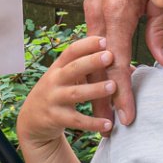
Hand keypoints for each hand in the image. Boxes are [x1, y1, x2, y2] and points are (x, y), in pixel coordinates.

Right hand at [17, 35, 121, 150]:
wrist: (32, 119)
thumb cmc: (59, 91)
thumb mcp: (67, 77)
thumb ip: (91, 70)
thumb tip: (129, 68)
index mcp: (59, 66)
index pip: (72, 51)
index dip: (87, 44)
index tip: (104, 39)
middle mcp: (54, 80)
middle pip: (73, 68)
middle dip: (91, 62)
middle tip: (110, 56)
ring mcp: (53, 99)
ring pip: (75, 94)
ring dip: (95, 90)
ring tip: (113, 87)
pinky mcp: (55, 118)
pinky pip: (76, 120)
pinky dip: (93, 122)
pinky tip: (108, 123)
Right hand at [84, 0, 162, 125]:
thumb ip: (160, 30)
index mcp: (116, 13)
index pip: (118, 64)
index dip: (122, 93)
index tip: (126, 117)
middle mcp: (97, 15)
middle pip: (97, 68)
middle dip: (101, 100)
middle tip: (106, 131)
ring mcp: (90, 11)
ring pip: (89, 59)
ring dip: (94, 87)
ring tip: (99, 116)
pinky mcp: (90, 8)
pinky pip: (90, 44)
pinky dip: (93, 67)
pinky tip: (97, 83)